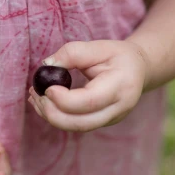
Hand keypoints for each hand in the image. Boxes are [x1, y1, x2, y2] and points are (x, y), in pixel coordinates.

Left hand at [28, 40, 149, 132]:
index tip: (47, 88)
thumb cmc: (118, 56)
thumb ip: (73, 53)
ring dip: (51, 116)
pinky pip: (76, 125)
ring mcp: (111, 120)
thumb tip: (46, 66)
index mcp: (121, 86)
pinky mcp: (101, 123)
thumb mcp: (99, 46)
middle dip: (52, 113)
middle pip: (81, 123)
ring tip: (35, 97)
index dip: (64, 99)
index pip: (89, 101)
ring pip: (76, 128)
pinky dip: (57, 117)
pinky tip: (44, 103)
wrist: (139, 70)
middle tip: (36, 94)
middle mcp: (119, 109)